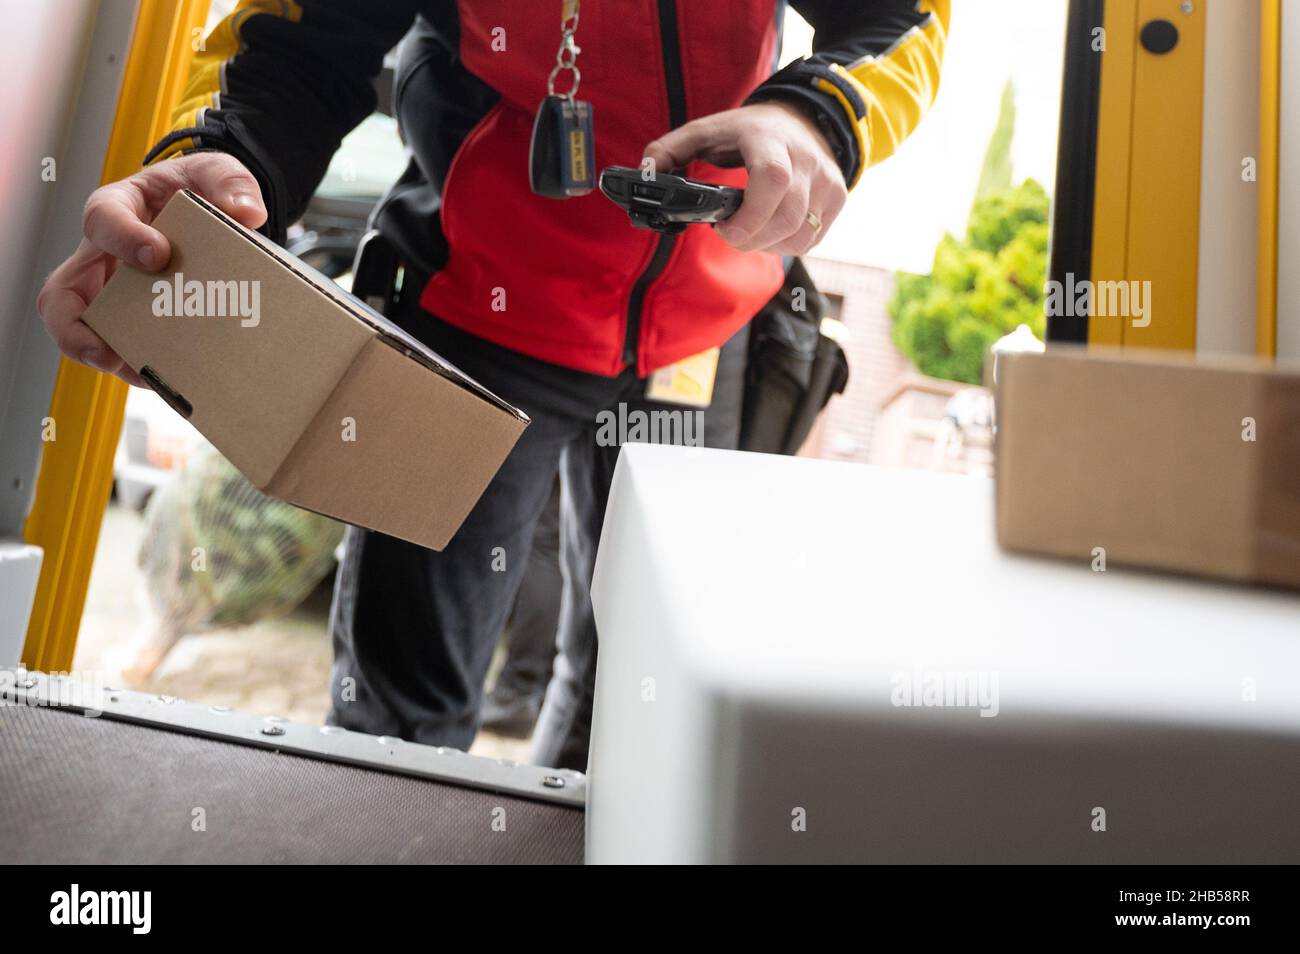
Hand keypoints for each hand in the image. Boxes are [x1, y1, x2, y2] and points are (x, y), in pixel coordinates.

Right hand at [37, 152, 266, 385]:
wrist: (210, 212)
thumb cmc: (199, 190)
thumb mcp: (217, 172)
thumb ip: (231, 183)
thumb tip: (247, 213)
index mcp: (118, 208)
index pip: (102, 220)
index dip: (123, 238)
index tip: (159, 254)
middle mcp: (103, 255)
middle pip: (62, 293)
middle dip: (73, 328)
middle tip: (108, 352)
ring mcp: (113, 291)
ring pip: (83, 330)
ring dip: (106, 357)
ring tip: (144, 376)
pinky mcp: (134, 317)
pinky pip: (123, 346)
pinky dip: (140, 366)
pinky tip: (171, 381)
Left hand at [643, 101, 847, 255]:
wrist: (806, 119)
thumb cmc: (749, 131)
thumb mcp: (707, 130)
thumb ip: (670, 149)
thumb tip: (644, 174)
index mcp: (770, 141)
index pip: (773, 179)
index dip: (750, 215)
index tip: (723, 227)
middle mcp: (806, 161)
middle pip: (785, 220)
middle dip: (750, 239)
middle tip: (729, 232)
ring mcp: (827, 182)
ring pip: (799, 237)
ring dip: (766, 245)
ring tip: (749, 229)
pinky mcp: (837, 200)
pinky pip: (810, 240)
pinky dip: (785, 244)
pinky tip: (769, 229)